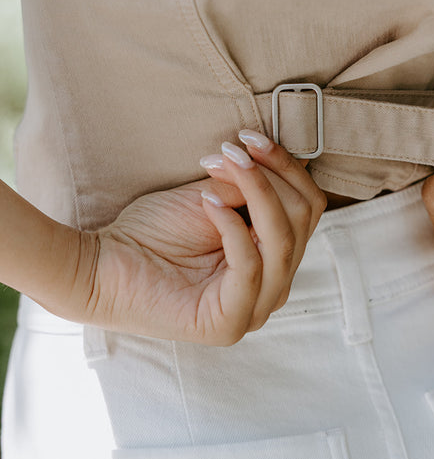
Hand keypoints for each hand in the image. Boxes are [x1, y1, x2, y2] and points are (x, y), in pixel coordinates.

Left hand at [78, 132, 326, 344]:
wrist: (101, 267)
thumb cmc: (151, 232)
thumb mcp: (212, 197)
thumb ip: (250, 186)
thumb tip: (281, 158)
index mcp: (274, 257)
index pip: (308, 208)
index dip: (287, 167)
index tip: (251, 135)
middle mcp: (274, 286)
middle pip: (303, 220)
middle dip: (272, 175)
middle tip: (234, 148)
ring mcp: (256, 309)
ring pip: (283, 241)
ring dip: (256, 191)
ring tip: (220, 164)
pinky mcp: (231, 323)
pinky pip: (251, 266)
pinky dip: (230, 227)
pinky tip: (208, 203)